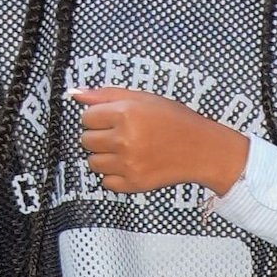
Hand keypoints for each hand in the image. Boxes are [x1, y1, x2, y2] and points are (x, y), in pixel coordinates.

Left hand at [72, 87, 247, 194]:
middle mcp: (124, 139)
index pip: (86, 117)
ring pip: (92, 162)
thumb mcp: (143, 98)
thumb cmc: (173, 119)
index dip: (97, 117)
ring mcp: (128, 164)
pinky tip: (130, 164)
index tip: (111, 119)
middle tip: (120, 134)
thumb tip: (74, 93)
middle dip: (98, 136)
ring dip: (103, 157)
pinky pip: (105, 182)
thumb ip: (107, 94)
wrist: (201, 149)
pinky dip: (114, 175)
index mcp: (126, 114)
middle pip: (86, 140)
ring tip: (124, 150)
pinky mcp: (133, 184)